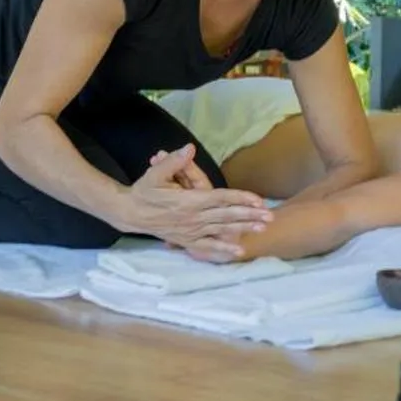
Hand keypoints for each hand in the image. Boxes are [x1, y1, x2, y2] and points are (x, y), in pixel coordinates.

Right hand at [116, 145, 270, 259]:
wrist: (130, 213)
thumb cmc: (143, 191)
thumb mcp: (155, 173)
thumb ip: (173, 161)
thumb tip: (189, 148)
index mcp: (188, 201)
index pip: (220, 199)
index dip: (240, 199)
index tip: (258, 200)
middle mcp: (193, 218)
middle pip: (226, 216)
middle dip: (249, 216)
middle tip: (270, 217)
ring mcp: (191, 231)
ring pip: (221, 230)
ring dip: (242, 229)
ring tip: (262, 229)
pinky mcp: (186, 240)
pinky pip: (207, 247)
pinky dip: (222, 250)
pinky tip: (238, 252)